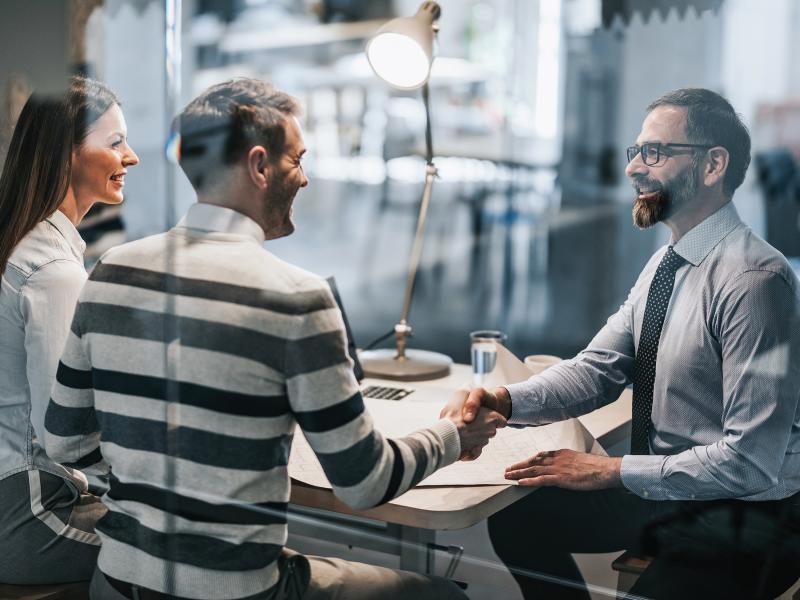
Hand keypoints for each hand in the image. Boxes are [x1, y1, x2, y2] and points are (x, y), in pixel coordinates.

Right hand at [440, 389, 506, 459]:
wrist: (446, 435)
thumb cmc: (455, 413)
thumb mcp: (462, 393)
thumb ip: (467, 390)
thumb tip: (467, 386)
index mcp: (492, 417)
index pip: (501, 420)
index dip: (492, 417)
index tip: (483, 416)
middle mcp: (490, 431)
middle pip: (490, 430)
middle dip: (481, 427)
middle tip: (467, 422)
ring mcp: (481, 443)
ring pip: (480, 440)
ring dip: (472, 437)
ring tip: (459, 432)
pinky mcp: (472, 453)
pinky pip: (474, 452)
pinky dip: (469, 450)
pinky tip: (461, 445)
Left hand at [504, 449, 621, 489]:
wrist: (605, 470)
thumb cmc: (597, 467)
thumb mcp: (580, 460)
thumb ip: (569, 462)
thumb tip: (565, 467)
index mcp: (562, 453)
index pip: (541, 456)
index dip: (529, 460)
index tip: (521, 463)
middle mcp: (557, 459)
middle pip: (533, 462)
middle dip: (519, 466)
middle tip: (508, 469)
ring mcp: (558, 468)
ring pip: (533, 470)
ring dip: (519, 473)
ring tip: (508, 476)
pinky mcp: (561, 479)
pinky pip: (541, 480)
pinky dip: (529, 481)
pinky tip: (520, 483)